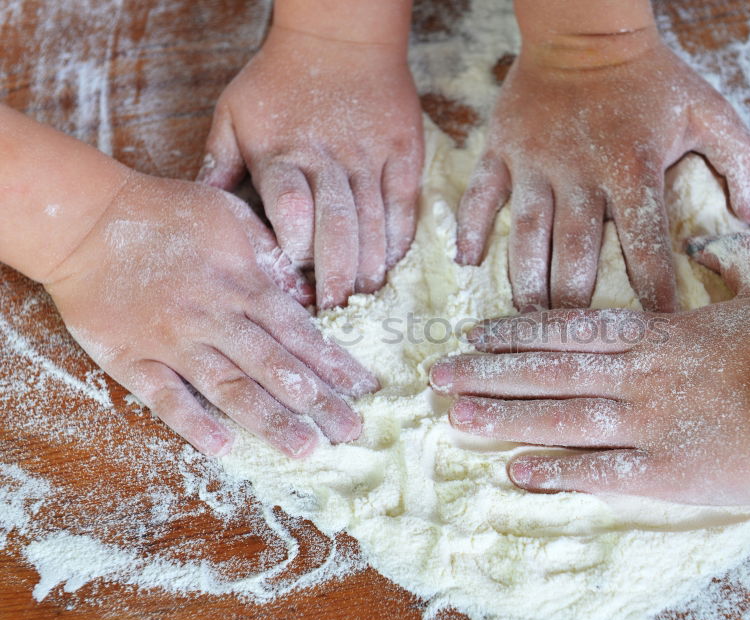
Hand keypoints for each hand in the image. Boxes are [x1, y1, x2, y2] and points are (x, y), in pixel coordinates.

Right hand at [44, 173, 378, 457]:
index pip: (299, 332)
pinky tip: (223, 448)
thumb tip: (310, 297)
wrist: (87, 219)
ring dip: (269, 420)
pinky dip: (192, 423)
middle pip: (274, 367)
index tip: (364, 389)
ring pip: (229, 388)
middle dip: (317, 401)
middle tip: (350, 431)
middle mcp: (214, 317)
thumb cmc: (167, 214)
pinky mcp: (131, 358)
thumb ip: (273, 257)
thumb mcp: (232, 218)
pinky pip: (165, 396)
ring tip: (304, 448)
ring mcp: (172, 341)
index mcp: (243, 284)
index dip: (333, 362)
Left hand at [198, 26, 423, 308]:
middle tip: (335, 307)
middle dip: (337, 275)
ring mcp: (370, 157)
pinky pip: (404, 205)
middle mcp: (328, 160)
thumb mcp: (233, 113)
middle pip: (336, 228)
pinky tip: (391, 261)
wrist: (340, 38)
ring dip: (370, 265)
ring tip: (363, 294)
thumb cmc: (279, 79)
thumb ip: (219, 161)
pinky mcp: (403, 154)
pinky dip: (399, 237)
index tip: (292, 282)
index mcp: (282, 154)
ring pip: (374, 223)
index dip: (294, 252)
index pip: (290, 212)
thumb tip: (201, 208)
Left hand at [431, 234, 749, 505]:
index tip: (474, 334)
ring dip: (503, 416)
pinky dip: (555, 471)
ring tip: (455, 416)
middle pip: (546, 371)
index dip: (515, 332)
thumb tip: (713, 237)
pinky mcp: (661, 468)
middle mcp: (634, 376)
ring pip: (557, 416)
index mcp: (653, 334)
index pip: (568, 329)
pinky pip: (597, 470)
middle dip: (487, 372)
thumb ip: (733, 259)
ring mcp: (643, 422)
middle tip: (436, 375)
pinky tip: (515, 472)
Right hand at [457, 31, 749, 311]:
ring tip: (529, 320)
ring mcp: (535, 163)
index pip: (645, 248)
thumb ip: (743, 164)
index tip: (655, 332)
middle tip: (576, 341)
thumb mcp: (712, 112)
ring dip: (526, 283)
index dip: (652, 295)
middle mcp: (580, 172)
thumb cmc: (653, 80)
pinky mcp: (501, 149)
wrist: (586, 31)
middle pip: (573, 255)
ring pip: (526, 236)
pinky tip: (469, 263)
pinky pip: (480, 196)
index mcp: (632, 169)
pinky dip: (471, 229)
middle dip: (575, 304)